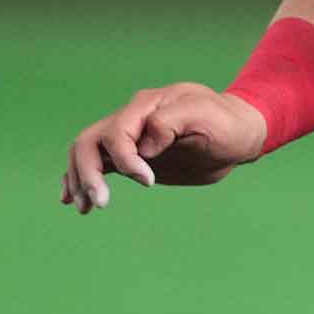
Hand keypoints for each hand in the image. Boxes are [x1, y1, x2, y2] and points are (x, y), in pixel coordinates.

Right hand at [61, 82, 267, 214]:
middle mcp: (132, 119)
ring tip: (85, 207)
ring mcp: (131, 138)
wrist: (238, 135)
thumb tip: (143, 146)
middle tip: (99, 204)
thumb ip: (171, 122)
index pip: (116, 132)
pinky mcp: (134, 157)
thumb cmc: (225, 123)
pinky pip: (99, 164)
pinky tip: (75, 199)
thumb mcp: (205, 116)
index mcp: (146, 105)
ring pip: (87, 153)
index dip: (125, 159)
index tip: (149, 181)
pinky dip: (81, 179)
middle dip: (87, 173)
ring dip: (79, 179)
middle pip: (89, 141)